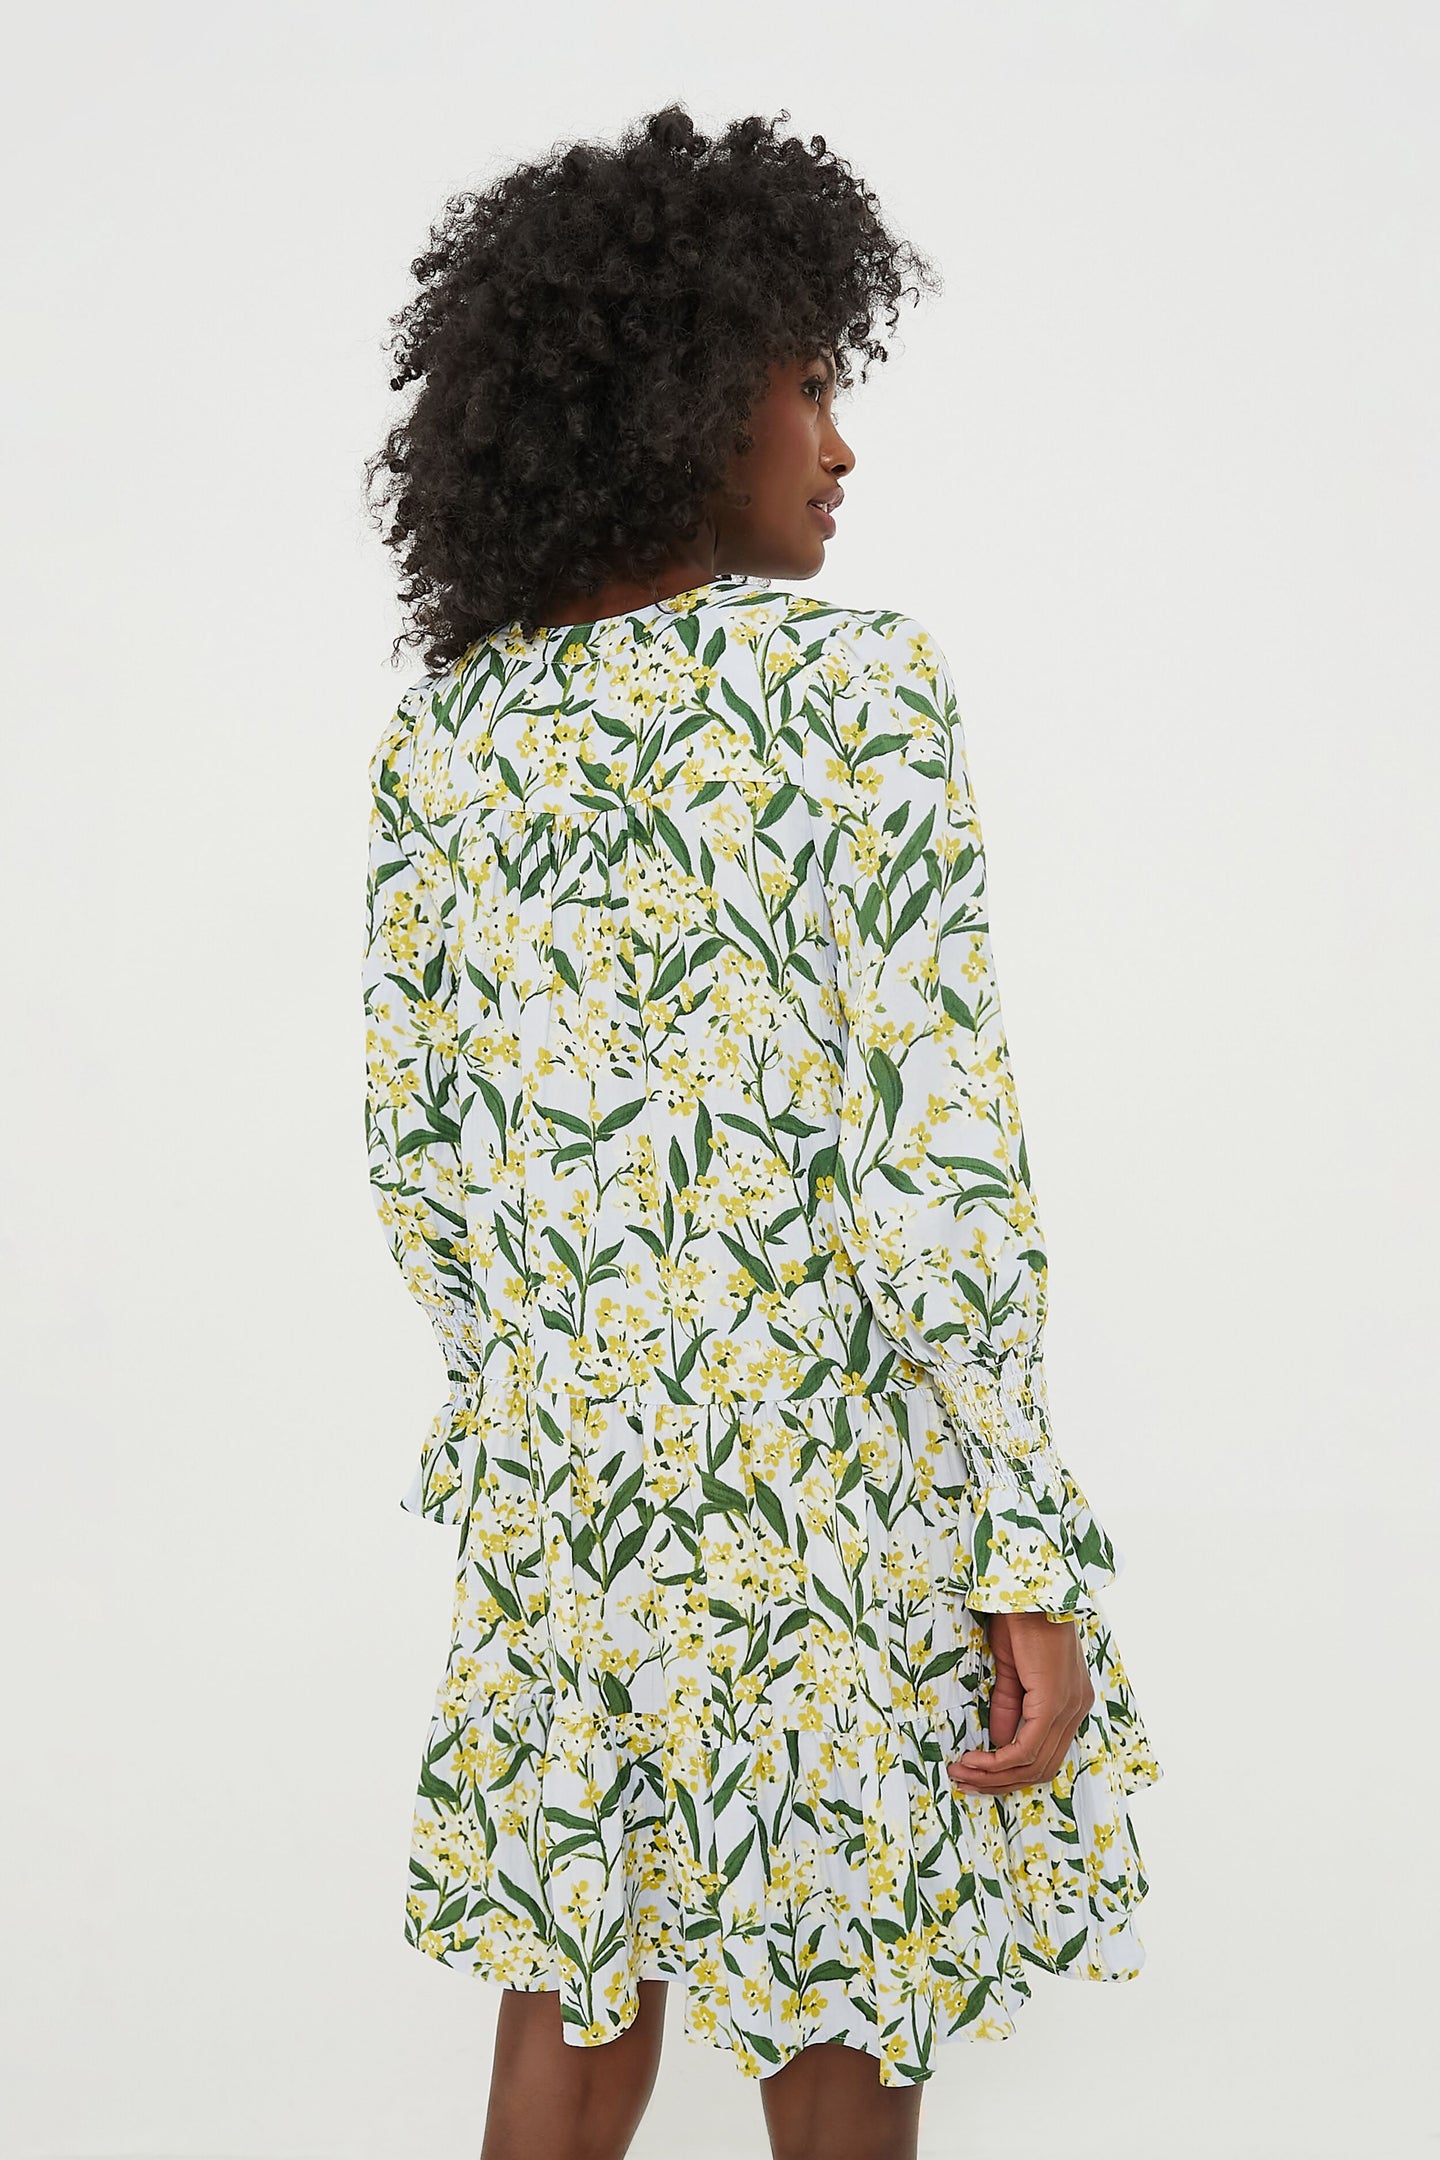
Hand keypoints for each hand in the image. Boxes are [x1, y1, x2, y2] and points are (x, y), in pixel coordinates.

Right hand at [947, 1610, 1094, 1795]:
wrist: (1027, 1592)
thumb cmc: (1021, 1621)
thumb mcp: (1012, 1670)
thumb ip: (1009, 1706)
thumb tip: (997, 1742)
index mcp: (1071, 1702)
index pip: (1046, 1755)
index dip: (1011, 1772)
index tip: (977, 1774)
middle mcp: (1076, 1710)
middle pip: (1042, 1768)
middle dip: (999, 1781)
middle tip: (964, 1780)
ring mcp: (1069, 1708)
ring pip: (1034, 1764)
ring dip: (995, 1775)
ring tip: (962, 1773)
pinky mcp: (1053, 1703)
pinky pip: (1026, 1747)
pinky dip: (999, 1760)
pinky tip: (976, 1760)